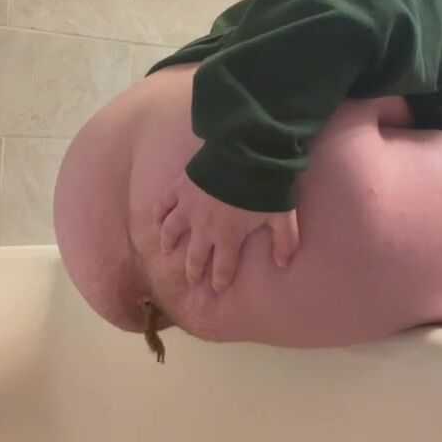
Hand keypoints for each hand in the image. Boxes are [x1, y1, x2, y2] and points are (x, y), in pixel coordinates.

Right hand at [156, 171, 298, 292]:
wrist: (244, 153)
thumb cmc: (265, 186)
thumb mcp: (282, 215)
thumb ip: (284, 241)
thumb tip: (283, 264)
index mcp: (228, 237)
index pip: (223, 267)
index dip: (221, 280)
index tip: (218, 287)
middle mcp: (204, 228)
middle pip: (195, 256)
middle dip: (193, 270)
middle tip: (192, 278)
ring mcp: (188, 208)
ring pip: (171, 232)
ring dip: (169, 243)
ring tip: (167, 250)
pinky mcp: (180, 188)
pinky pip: (163, 205)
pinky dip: (158, 214)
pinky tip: (156, 220)